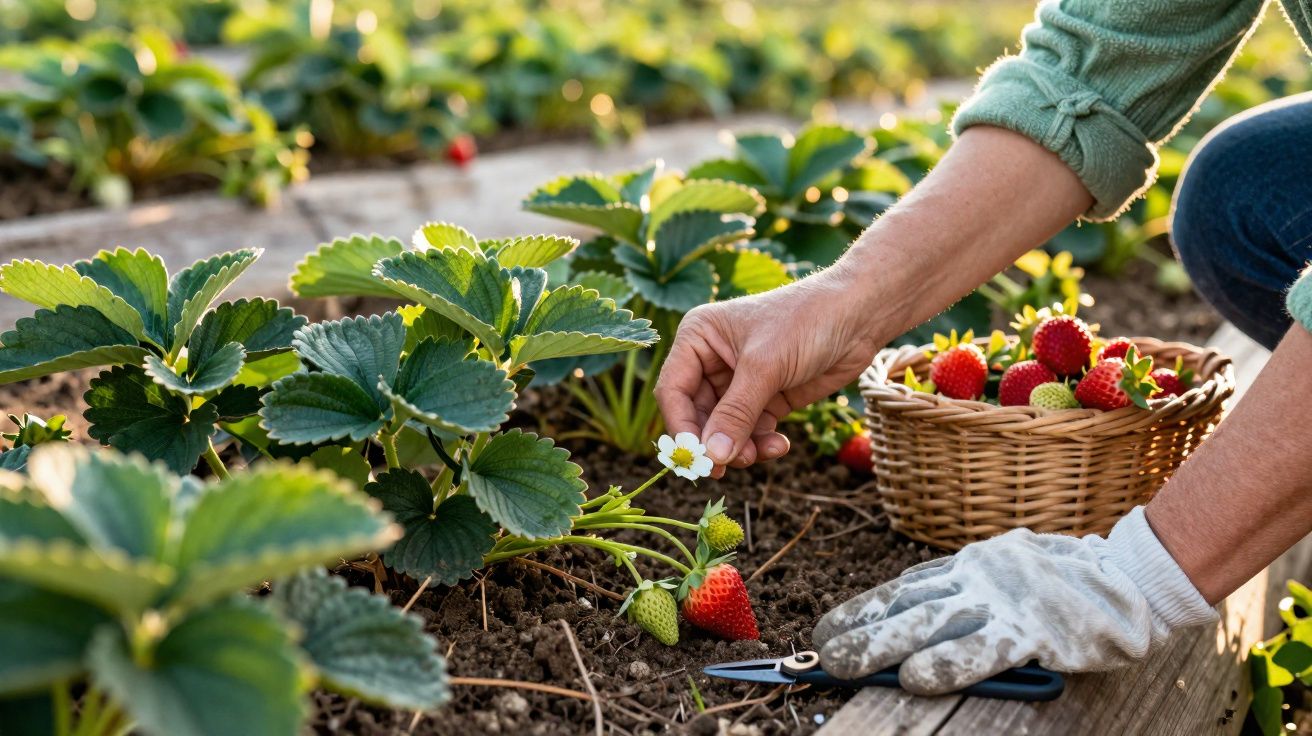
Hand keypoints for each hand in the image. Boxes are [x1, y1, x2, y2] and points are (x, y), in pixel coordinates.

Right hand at [654, 266, 886, 474]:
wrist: (859, 315)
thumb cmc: (806, 321)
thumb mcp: (765, 366)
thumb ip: (736, 414)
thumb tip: (712, 457)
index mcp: (699, 338)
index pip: (673, 391)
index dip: (682, 427)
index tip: (698, 458)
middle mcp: (712, 360)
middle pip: (697, 416)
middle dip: (714, 442)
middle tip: (726, 470)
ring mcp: (740, 382)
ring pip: (724, 430)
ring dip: (740, 448)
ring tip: (762, 454)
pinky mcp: (766, 398)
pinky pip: (751, 432)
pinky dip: (761, 444)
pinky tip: (780, 445)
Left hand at [811, 508, 1215, 693]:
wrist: (1130, 579)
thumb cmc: (1060, 586)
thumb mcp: (1000, 577)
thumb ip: (959, 600)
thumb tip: (905, 643)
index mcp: (968, 568)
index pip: (903, 589)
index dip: (862, 609)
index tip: (825, 628)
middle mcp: (978, 579)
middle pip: (907, 607)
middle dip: (860, 629)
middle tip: (820, 651)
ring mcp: (1005, 603)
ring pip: (932, 624)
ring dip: (883, 646)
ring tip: (844, 665)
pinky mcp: (1036, 630)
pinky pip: (985, 650)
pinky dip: (948, 664)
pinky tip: (916, 678)